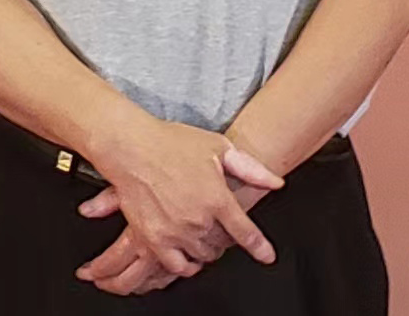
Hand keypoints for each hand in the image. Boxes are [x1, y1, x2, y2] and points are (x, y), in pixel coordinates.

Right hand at [77, 121, 283, 283]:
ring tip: (202, 234)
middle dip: (224, 238)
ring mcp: (175, 231)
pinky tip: (186, 253)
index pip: (245, 232)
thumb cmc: (172, 142)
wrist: (132, 147)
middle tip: (218, 225)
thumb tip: (276, 182)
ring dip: (206, 249)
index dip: (259, 247)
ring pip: (201, 256)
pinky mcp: (154, 239)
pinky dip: (185, 264)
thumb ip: (250, 168)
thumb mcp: (217, 146)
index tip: (267, 255)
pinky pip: (176, 266)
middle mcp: (198, 219)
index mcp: (216, 197)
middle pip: (222, 245)